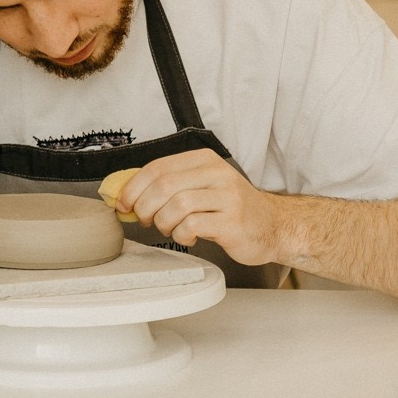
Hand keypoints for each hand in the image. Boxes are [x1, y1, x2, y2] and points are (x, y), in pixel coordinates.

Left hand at [116, 148, 285, 266]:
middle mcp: (216, 173)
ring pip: (176, 205)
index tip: (123, 203)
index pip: (158, 167)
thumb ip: (171, 185)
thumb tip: (127, 193)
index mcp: (204, 160)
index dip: (133, 186)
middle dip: (144, 206)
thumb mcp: (202, 187)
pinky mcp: (232, 222)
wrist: (273, 227)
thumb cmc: (231, 209)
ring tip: (169, 229)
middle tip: (144, 219)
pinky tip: (188, 236)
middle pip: (163, 185)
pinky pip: (192, 225)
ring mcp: (227, 197)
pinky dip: (181, 234)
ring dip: (163, 222)